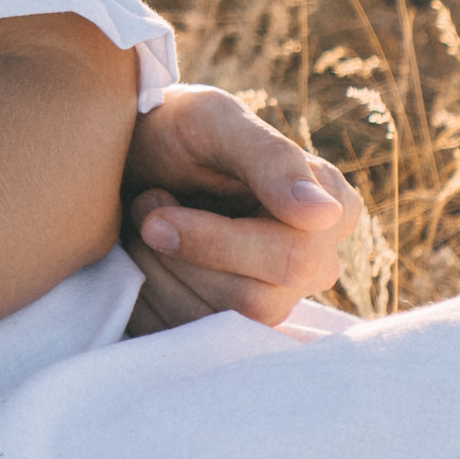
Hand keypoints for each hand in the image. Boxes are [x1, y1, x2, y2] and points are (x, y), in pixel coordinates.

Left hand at [122, 83, 358, 331]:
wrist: (127, 157)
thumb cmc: (176, 129)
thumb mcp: (213, 121)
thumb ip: (270, 159)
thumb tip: (324, 214)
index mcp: (331, 211)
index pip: (293, 258)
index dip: (215, 241)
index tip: (156, 206)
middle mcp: (314, 265)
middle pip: (256, 302)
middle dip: (181, 254)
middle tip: (146, 208)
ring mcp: (275, 301)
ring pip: (216, 323)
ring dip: (157, 271)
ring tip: (145, 223)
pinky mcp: (227, 325)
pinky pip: (185, 338)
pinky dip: (145, 297)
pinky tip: (141, 257)